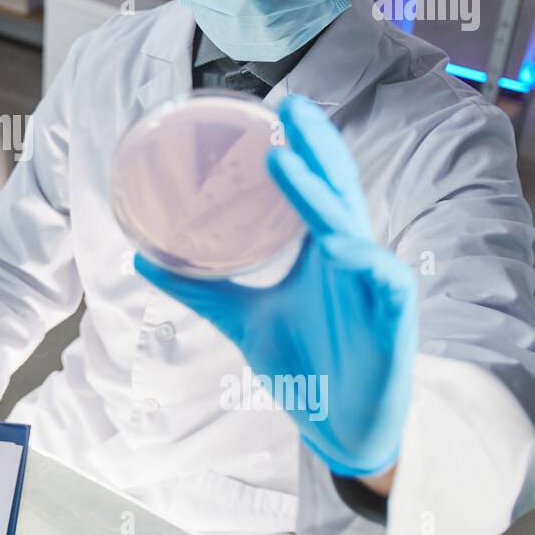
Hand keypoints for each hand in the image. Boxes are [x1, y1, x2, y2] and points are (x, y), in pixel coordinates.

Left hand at [135, 95, 416, 477]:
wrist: (340, 427)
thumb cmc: (306, 363)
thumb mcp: (241, 318)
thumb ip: (199, 287)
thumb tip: (140, 256)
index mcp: (321, 251)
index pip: (316, 186)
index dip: (304, 147)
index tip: (277, 109)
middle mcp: (351, 256)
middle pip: (339, 190)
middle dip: (320, 146)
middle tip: (293, 107)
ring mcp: (374, 285)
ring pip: (354, 229)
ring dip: (321, 197)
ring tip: (287, 163)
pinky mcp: (394, 319)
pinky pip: (386, 283)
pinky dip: (366, 262)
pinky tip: (342, 246)